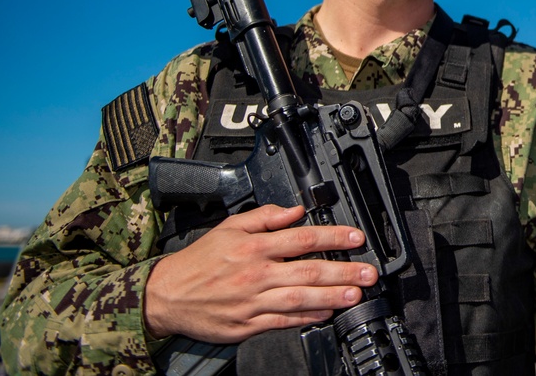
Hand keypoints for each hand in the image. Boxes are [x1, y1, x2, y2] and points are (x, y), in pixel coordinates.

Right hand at [144, 204, 377, 342]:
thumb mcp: (229, 227)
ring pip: (300, 298)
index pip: (301, 239)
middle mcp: (256, 274)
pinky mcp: (248, 325)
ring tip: (354, 294)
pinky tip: (325, 313)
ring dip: (331, 296)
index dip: (332, 237)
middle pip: (308, 271)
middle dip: (343, 271)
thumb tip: (295, 211)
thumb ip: (265, 216)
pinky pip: (283, 320)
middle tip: (368, 273)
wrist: (167, 295)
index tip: (356, 238)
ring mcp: (253, 301)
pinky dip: (306, 317)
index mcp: (254, 246)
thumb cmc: (199, 261)